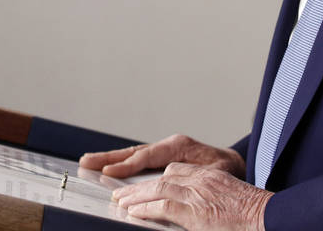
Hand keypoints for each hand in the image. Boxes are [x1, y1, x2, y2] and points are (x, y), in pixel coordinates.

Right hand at [79, 134, 245, 178]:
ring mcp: (165, 151)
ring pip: (133, 155)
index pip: (147, 155)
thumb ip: (193, 173)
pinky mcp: (164, 158)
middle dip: (108, 157)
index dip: (127, 165)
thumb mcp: (214, 173)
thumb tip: (171, 178)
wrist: (237, 164)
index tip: (109, 172)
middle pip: (133, 152)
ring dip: (111, 159)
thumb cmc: (228, 170)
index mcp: (178, 145)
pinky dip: (123, 163)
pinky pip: (139, 160)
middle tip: (85, 161)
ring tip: (89, 162)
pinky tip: (110, 168)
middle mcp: (168, 145)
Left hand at [113, 162, 269, 230]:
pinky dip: (146, 208)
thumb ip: (212, 198)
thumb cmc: (257, 216)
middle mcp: (202, 180)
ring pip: (158, 188)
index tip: (143, 186)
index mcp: (211, 175)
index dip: (156, 178)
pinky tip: (134, 213)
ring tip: (122, 202)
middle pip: (163, 176)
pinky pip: (163, 205)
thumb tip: (201, 210)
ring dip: (136, 196)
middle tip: (122, 193)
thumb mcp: (232, 200)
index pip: (176, 169)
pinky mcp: (196, 211)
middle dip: (139, 185)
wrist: (271, 219)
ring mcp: (198, 194)